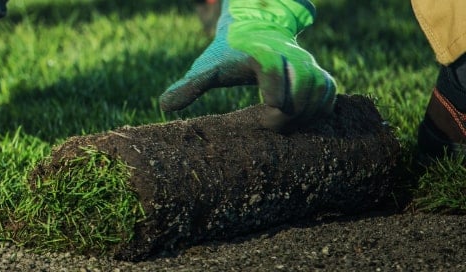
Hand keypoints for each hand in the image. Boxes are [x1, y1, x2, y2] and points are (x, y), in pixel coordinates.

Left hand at [160, 0, 336, 130]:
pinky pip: (330, 95)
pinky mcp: (319, 75)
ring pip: (320, 92)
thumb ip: (189, 86)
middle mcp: (290, 57)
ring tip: (282, 128)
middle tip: (268, 127)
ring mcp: (308, 66)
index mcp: (261, 53)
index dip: (273, 91)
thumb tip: (163, 106)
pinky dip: (319, 112)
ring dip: (304, 115)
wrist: (255, 34)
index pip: (273, 68)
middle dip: (287, 112)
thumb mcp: (207, 68)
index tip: (266, 111)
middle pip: (301, 85)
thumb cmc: (227, 56)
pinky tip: (300, 124)